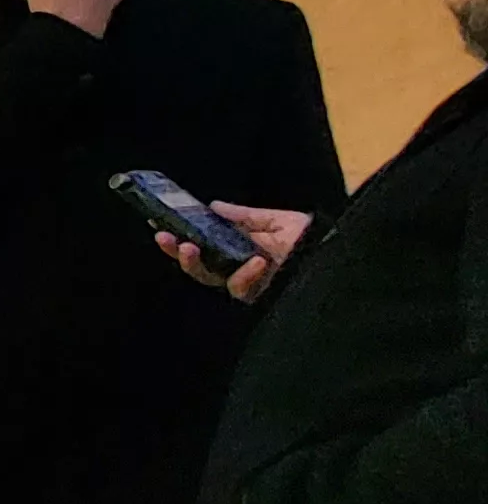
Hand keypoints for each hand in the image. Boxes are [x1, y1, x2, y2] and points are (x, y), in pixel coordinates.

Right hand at [156, 201, 308, 303]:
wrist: (343, 257)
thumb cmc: (314, 239)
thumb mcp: (278, 220)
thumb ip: (245, 216)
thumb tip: (214, 206)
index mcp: (242, 251)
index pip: (204, 249)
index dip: (181, 240)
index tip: (161, 227)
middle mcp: (242, 270)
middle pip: (199, 267)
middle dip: (179, 254)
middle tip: (167, 239)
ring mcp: (250, 285)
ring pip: (212, 279)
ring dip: (198, 263)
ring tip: (194, 246)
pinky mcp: (261, 297)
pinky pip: (241, 289)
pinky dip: (244, 275)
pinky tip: (255, 261)